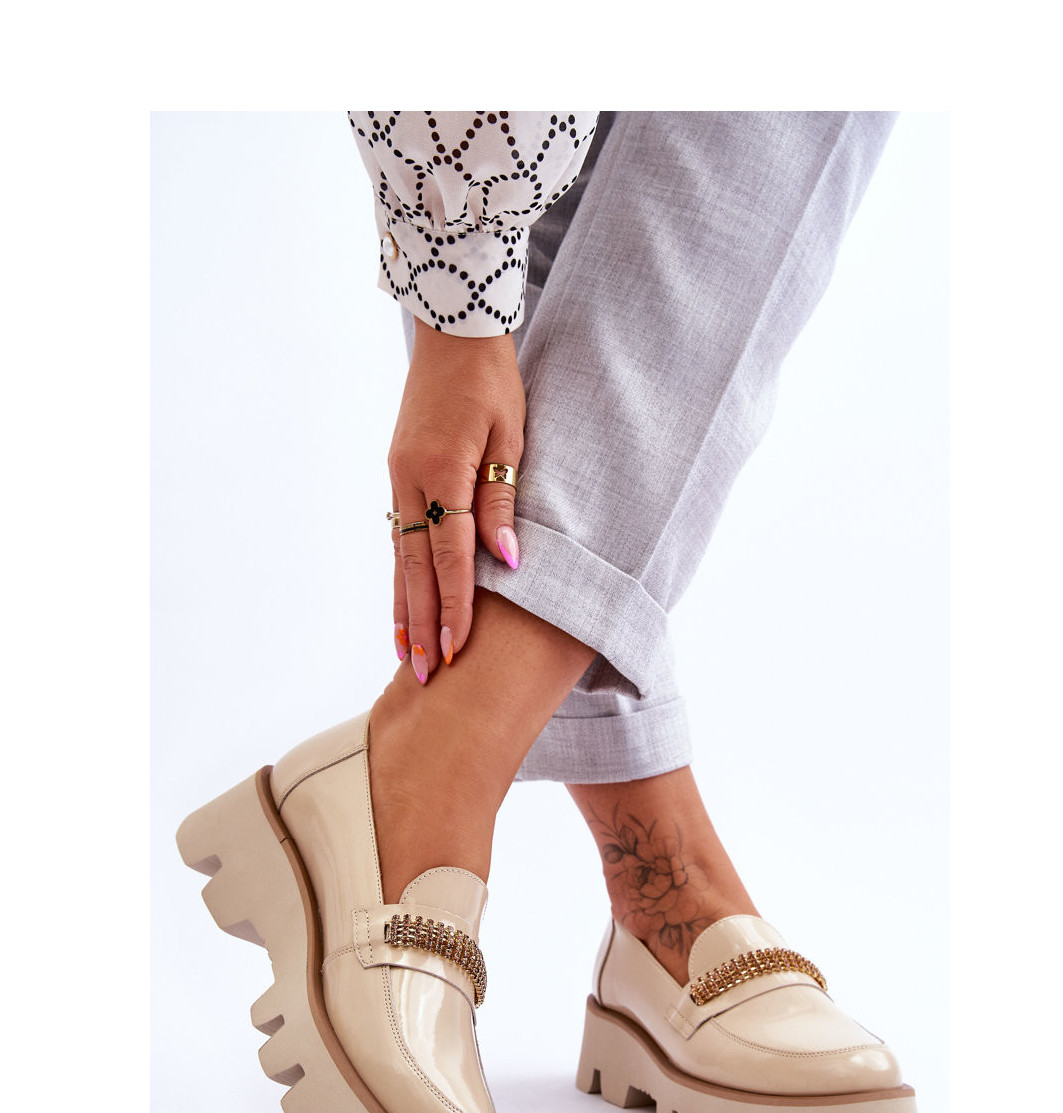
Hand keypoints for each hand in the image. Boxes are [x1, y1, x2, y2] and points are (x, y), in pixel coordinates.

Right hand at [388, 319, 524, 682]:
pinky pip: (397, 539)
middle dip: (422, 625)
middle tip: (426, 676)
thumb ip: (502, 502)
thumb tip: (507, 562)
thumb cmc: (493, 381)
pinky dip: (400, 578)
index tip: (458, 651)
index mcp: (441, 472)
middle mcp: (409, 482)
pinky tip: (403, 606)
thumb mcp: (511, 437)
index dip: (455, 607)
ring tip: (407, 658)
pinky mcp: (396, 477)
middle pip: (414, 569)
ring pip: (399, 559)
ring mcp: (397, 480)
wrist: (453, 331)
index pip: (450, 557)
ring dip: (404, 610)